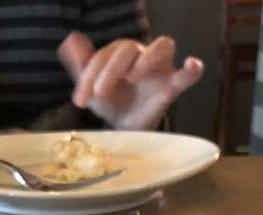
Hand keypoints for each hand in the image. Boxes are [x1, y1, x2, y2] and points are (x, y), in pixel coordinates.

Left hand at [58, 31, 203, 129]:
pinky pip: (187, 75)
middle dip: (110, 70)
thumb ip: (81, 64)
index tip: (79, 101)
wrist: (125, 127)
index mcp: (118, 53)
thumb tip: (70, 38)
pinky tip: (192, 65)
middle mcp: (140, 55)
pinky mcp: (171, 87)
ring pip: (162, 46)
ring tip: (134, 75)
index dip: (89, 75)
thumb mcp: (91, 86)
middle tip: (100, 92)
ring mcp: (158, 69)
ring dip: (148, 57)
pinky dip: (192, 69)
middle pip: (128, 49)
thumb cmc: (111, 101)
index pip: (104, 55)